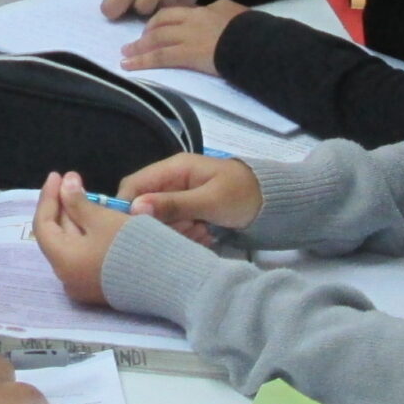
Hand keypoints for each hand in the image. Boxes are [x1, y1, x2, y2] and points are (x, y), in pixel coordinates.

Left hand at [31, 170, 128, 304]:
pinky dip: (88, 236)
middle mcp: (68, 279)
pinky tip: (98, 219)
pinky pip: (86, 257)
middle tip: (73, 182)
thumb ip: (78, 201)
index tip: (57, 174)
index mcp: (63, 261)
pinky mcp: (102, 288)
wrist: (170, 280)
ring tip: (86, 196)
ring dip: (76, 220)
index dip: (48, 196)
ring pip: (73, 247)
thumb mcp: (103, 218)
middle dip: (64, 206)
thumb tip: (64, 183)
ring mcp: (85, 286)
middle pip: (57, 236)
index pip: (43, 225)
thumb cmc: (131, 246)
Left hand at [119, 0, 247, 74]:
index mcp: (201, 11)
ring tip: (125, 55)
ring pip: (156, 40)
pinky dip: (142, 61)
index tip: (151, 29)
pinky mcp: (187, 55)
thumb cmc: (248, 28)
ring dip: (138, 48)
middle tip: (133, 43)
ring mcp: (187, 37)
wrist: (254, 42)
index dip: (158, 21)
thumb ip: (217, 11)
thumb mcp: (232, 12)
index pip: (173, 13)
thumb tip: (213, 12)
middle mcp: (190, 21)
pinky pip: (160, 57)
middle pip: (160, 24)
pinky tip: (129, 66)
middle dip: (145, 34)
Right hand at [119, 152, 263, 233]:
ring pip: (160, 220)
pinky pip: (175, 226)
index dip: (128, 208)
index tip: (136, 232)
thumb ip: (173, 205)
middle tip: (187, 230)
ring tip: (201, 232)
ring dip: (176, 231)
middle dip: (160, 224)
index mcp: (174, 168)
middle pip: (145, 206)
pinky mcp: (188, 211)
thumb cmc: (244, 195)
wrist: (275, 204)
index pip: (133, 185)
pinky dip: (186, 234)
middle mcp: (171, 181)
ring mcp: (179, 197)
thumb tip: (135, 209)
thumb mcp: (210, 201)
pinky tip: (205, 235)